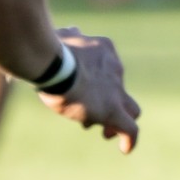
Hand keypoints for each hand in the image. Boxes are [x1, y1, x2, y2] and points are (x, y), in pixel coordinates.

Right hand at [37, 30, 141, 151]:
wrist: (53, 63)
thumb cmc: (49, 48)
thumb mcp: (58, 35)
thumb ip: (66, 36)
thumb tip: (70, 31)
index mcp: (103, 49)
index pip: (106, 67)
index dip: (96, 81)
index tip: (80, 89)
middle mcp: (115, 68)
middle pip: (120, 88)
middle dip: (110, 100)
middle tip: (91, 111)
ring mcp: (115, 91)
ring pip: (131, 110)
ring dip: (118, 120)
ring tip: (105, 132)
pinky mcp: (113, 111)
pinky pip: (130, 129)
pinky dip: (129, 139)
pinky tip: (125, 149)